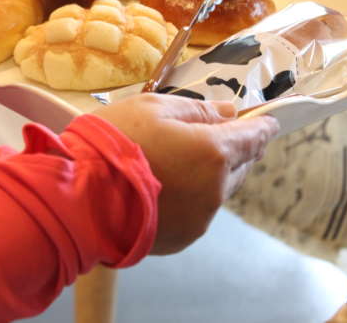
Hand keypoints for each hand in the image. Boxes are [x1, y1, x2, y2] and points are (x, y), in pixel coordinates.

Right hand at [94, 94, 278, 254]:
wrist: (79, 198)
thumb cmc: (113, 144)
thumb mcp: (153, 108)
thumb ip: (198, 110)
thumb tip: (230, 112)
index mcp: (214, 151)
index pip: (255, 136)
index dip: (262, 125)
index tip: (266, 121)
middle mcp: (216, 189)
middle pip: (240, 164)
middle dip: (232, 149)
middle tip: (211, 136)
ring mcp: (200, 218)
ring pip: (218, 190)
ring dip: (210, 175)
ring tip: (176, 163)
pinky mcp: (182, 238)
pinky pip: (198, 212)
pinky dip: (190, 198)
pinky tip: (163, 189)